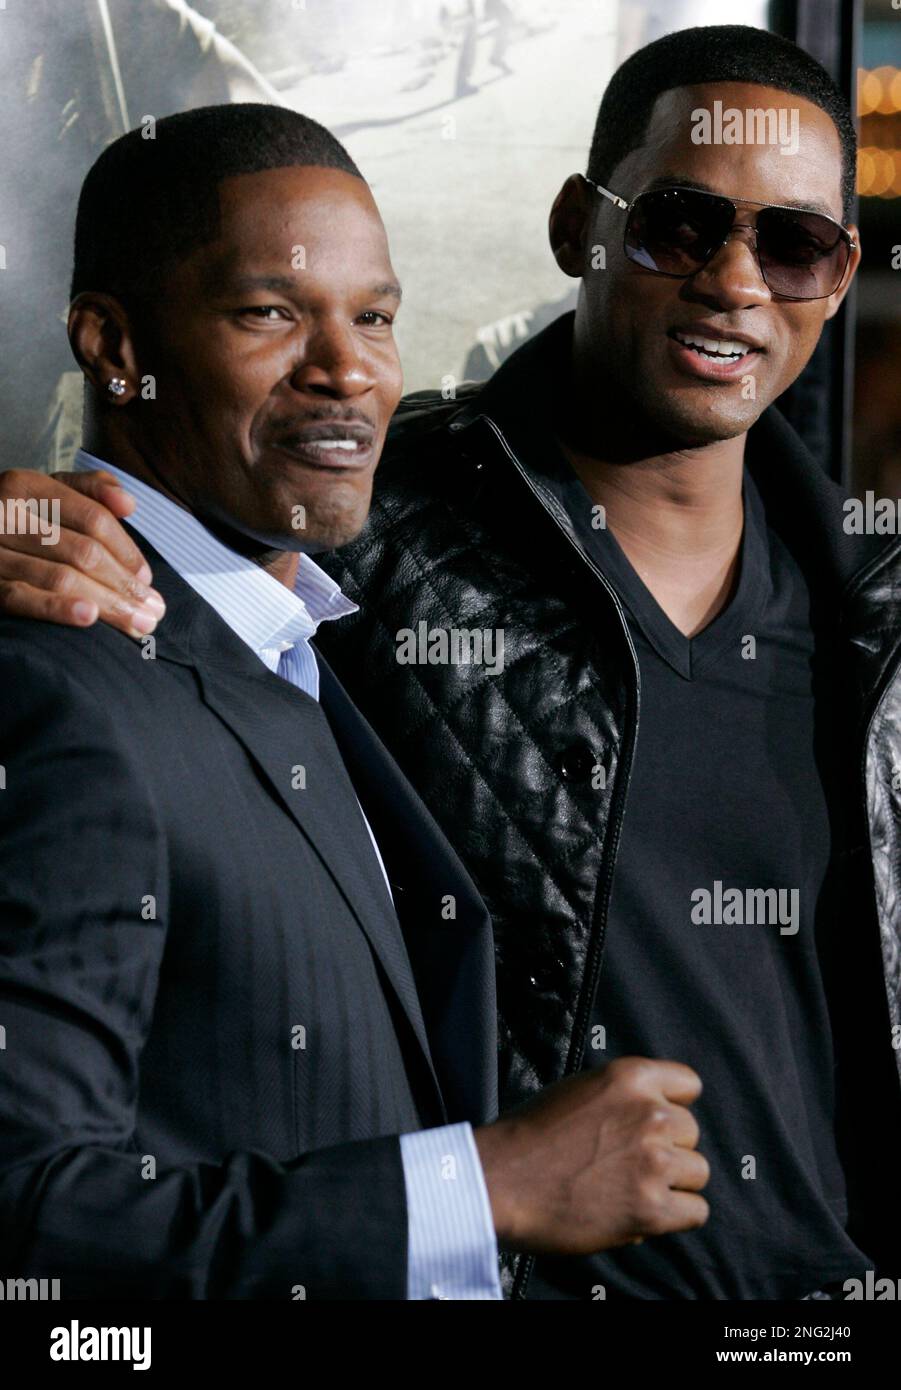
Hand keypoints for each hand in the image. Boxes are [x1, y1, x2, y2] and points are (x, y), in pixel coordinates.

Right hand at [0, 468, 164, 637]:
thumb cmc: (17, 520)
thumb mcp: (46, 494)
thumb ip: (89, 491)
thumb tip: (129, 504)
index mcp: (25, 486)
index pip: (92, 518)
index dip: (126, 550)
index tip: (146, 578)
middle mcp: (5, 514)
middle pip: (83, 552)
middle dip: (124, 584)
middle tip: (154, 611)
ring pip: (62, 578)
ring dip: (108, 604)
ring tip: (139, 625)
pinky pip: (21, 598)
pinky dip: (57, 608)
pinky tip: (90, 618)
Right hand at [474, 1056, 708, 1254]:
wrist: (500, 1181)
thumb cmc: (529, 1137)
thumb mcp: (579, 1091)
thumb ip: (622, 1099)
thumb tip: (656, 1118)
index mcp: (630, 1077)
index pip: (688, 1084)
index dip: (672, 1106)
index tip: (657, 1124)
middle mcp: (650, 1114)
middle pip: (691, 1132)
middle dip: (668, 1148)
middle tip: (631, 1163)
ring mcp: (654, 1161)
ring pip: (697, 1171)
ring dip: (672, 1183)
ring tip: (634, 1189)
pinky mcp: (652, 1207)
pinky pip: (696, 1211)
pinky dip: (675, 1216)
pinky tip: (645, 1214)